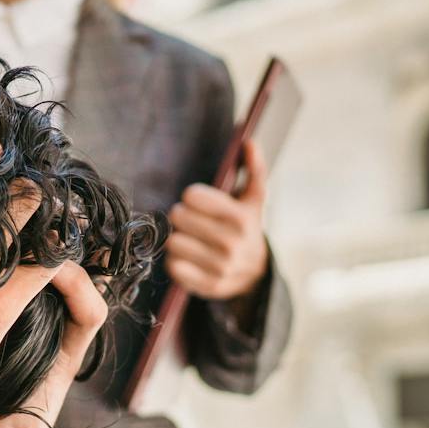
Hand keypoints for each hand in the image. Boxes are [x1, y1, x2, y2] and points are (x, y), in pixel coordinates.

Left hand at [165, 137, 268, 301]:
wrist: (255, 271)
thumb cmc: (246, 226)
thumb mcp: (252, 198)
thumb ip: (253, 168)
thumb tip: (248, 142)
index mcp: (242, 217)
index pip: (192, 196)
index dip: (192, 196)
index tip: (198, 201)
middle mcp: (232, 243)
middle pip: (178, 217)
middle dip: (182, 215)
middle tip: (190, 220)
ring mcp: (220, 267)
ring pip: (173, 242)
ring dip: (177, 238)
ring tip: (190, 238)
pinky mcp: (207, 285)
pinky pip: (173, 267)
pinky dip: (176, 261)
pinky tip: (189, 257)